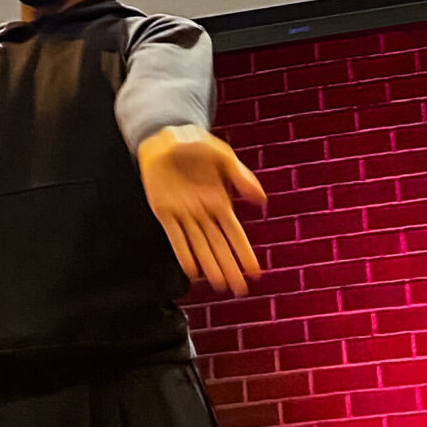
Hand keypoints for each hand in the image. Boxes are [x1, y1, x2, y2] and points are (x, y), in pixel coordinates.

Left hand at [137, 128, 265, 295]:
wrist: (164, 136)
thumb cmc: (195, 143)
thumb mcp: (223, 156)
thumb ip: (241, 177)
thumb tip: (261, 199)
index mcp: (220, 200)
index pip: (235, 233)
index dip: (244, 253)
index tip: (255, 272)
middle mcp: (204, 212)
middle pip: (219, 246)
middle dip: (230, 268)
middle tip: (240, 291)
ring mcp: (184, 213)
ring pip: (200, 246)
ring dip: (210, 266)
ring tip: (221, 287)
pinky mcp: (164, 210)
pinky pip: (175, 236)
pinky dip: (184, 253)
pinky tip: (192, 271)